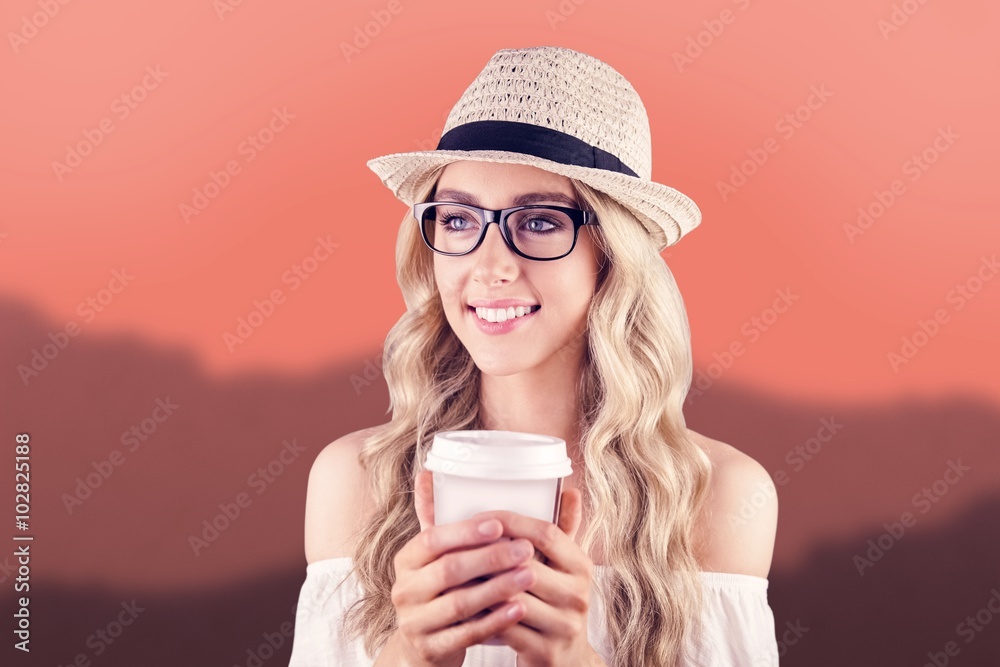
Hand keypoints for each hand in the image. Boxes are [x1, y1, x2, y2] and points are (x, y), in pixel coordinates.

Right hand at [387, 470, 536, 666]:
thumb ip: (437, 518)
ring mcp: (414, 622)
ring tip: (530, 575)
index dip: (465, 532)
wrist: (424, 646)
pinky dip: (495, 621)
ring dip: (498, 588)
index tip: (499, 523)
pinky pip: (467, 633)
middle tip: (526, 549)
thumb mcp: (436, 557)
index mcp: (407, 560)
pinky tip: (519, 608)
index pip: (432, 539)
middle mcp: (404, 590)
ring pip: (460, 603)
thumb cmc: (440, 590)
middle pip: (449, 571)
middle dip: (490, 558)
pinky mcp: (430, 648)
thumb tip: (429, 472)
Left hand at [473, 486, 603, 666]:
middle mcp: (578, 595)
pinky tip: (463, 604)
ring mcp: (564, 626)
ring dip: (480, 584)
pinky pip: (505, 628)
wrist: (566, 662)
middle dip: (488, 554)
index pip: (547, 533)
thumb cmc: (554, 603)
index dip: (512, 521)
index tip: (480, 516)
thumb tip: (568, 488)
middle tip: (455, 543)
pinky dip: (482, 614)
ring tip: (452, 571)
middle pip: (526, 564)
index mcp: (581, 566)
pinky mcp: (546, 652)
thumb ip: (561, 528)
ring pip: (512, 597)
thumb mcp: (562, 567)